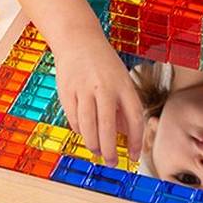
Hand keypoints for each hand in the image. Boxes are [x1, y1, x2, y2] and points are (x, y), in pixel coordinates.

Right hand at [53, 29, 145, 166]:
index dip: (135, 141)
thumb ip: (124, 107)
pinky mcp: (67, 91)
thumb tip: (126, 136)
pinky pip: (73, 119)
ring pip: (87, 126)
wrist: (78, 39)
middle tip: (112, 162)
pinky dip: (79, 130)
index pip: (134, 118)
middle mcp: (104, 87)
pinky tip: (84, 133)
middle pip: (107, 127)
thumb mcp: (121, 80)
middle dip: (110, 150)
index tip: (133, 155)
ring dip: (93, 144)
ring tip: (97, 152)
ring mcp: (84, 89)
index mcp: (123, 85)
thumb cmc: (104, 64)